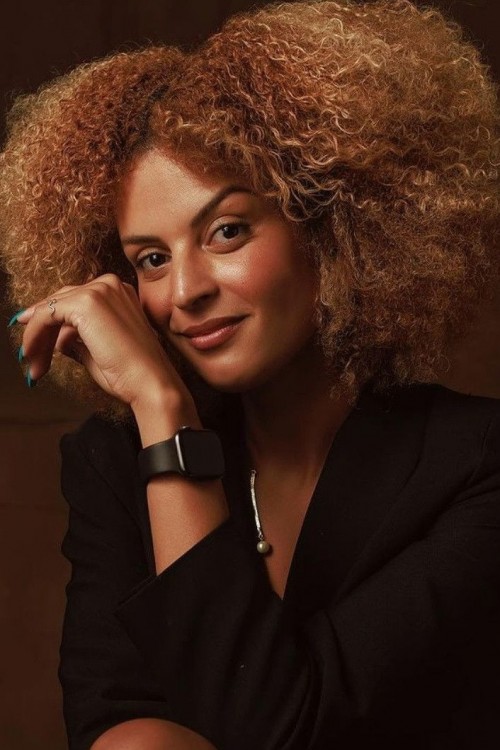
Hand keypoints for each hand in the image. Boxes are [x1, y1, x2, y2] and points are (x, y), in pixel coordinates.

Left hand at [16, 273, 191, 410]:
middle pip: (60, 302)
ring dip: (36, 337)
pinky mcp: (86, 303)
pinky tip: (32, 355)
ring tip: (33, 365)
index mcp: (119, 293)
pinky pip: (47, 314)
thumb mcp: (99, 351)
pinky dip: (34, 335)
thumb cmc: (132, 373)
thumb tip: (58, 341)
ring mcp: (99, 290)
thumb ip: (77, 340)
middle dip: (41, 332)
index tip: (36, 347)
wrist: (150, 383)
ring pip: (51, 308)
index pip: (73, 302)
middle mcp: (110, 285)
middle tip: (30, 359)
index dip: (51, 325)